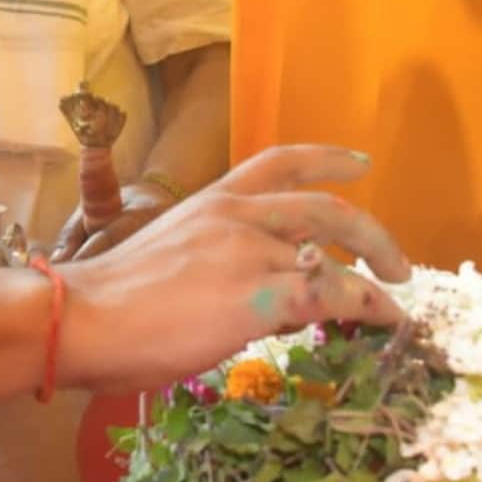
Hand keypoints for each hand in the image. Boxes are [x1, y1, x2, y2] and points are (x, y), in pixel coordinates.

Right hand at [52, 145, 409, 394]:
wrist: (83, 318)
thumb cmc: (110, 304)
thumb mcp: (171, 260)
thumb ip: (219, 264)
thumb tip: (267, 297)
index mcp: (211, 201)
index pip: (279, 163)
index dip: (327, 159)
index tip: (360, 165)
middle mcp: (237, 215)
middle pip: (326, 207)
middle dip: (371, 233)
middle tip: (398, 262)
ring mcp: (251, 251)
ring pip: (335, 258)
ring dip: (374, 280)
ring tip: (394, 303)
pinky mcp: (261, 292)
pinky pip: (333, 294)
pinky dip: (369, 308)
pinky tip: (384, 323)